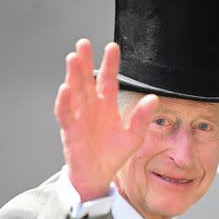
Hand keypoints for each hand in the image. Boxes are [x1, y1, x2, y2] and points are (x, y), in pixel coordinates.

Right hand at [54, 39, 158, 200]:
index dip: (110, 64)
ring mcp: (79, 117)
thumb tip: (154, 98)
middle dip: (85, 62)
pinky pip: (66, 113)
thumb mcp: (133, 136)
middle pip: (87, 80)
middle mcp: (92, 107)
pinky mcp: (70, 130)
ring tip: (72, 58)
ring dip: (73, 76)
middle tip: (83, 43)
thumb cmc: (113, 155)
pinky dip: (64, 102)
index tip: (112, 47)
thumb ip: (142, 118)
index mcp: (107, 106)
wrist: (98, 175)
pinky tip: (65, 88)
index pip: (108, 80)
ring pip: (74, 92)